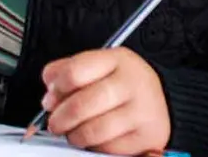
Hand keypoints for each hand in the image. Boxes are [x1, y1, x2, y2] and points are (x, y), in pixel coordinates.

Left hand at [41, 48, 170, 154]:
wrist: (158, 97)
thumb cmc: (119, 81)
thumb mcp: (94, 66)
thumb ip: (64, 74)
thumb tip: (49, 98)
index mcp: (116, 59)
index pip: (74, 73)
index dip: (56, 89)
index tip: (50, 99)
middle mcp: (133, 83)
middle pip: (81, 105)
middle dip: (60, 118)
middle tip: (55, 124)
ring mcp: (144, 110)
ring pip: (94, 130)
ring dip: (75, 136)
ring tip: (73, 133)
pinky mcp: (150, 136)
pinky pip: (110, 148)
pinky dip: (96, 147)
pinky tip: (95, 139)